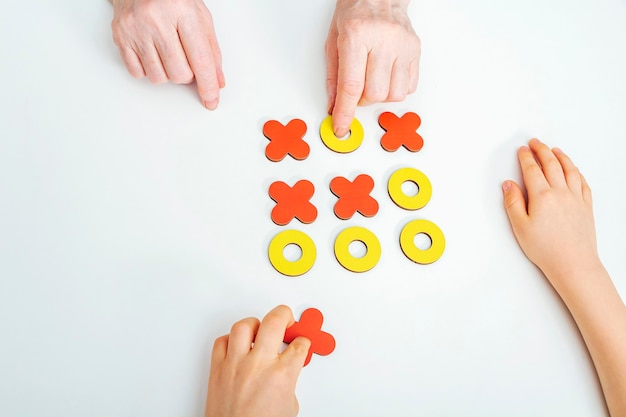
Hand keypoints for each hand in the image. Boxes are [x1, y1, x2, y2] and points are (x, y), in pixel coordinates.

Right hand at [110, 0, 224, 108]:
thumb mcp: (200, 17)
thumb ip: (211, 50)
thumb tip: (216, 81)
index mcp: (182, 11)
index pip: (200, 59)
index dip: (208, 85)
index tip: (211, 100)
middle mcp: (156, 19)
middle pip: (179, 73)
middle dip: (187, 75)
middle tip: (185, 58)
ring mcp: (135, 28)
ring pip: (159, 77)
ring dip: (168, 72)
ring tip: (168, 51)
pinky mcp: (120, 37)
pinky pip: (138, 73)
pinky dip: (148, 69)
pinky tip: (152, 51)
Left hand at [205, 305, 310, 416]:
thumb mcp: (288, 407)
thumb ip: (289, 381)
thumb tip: (287, 367)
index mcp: (282, 375)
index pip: (299, 345)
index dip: (303, 341)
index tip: (302, 341)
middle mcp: (258, 365)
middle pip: (275, 321)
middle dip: (285, 315)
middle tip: (288, 319)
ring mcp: (235, 364)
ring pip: (244, 326)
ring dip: (256, 324)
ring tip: (261, 329)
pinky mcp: (217, 369)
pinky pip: (222, 342)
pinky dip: (231, 340)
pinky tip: (239, 344)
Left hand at [326, 0, 420, 136]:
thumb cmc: (355, 13)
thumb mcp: (333, 40)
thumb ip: (334, 76)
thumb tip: (334, 106)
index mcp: (357, 34)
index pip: (352, 86)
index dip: (345, 112)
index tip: (341, 126)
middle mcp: (383, 39)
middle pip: (375, 93)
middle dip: (363, 100)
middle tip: (358, 90)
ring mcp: (403, 44)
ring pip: (395, 94)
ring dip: (381, 96)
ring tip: (373, 80)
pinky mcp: (415, 49)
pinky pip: (409, 86)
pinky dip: (396, 89)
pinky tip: (387, 75)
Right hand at [502, 139, 600, 286]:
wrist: (573, 264)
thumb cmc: (546, 249)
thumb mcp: (520, 227)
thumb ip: (513, 202)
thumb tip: (508, 185)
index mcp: (542, 196)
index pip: (532, 170)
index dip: (526, 157)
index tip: (522, 150)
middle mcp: (561, 193)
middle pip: (551, 164)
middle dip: (542, 150)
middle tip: (536, 143)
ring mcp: (576, 198)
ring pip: (569, 170)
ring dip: (561, 156)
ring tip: (555, 150)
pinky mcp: (586, 206)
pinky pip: (582, 182)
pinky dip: (576, 171)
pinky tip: (574, 170)